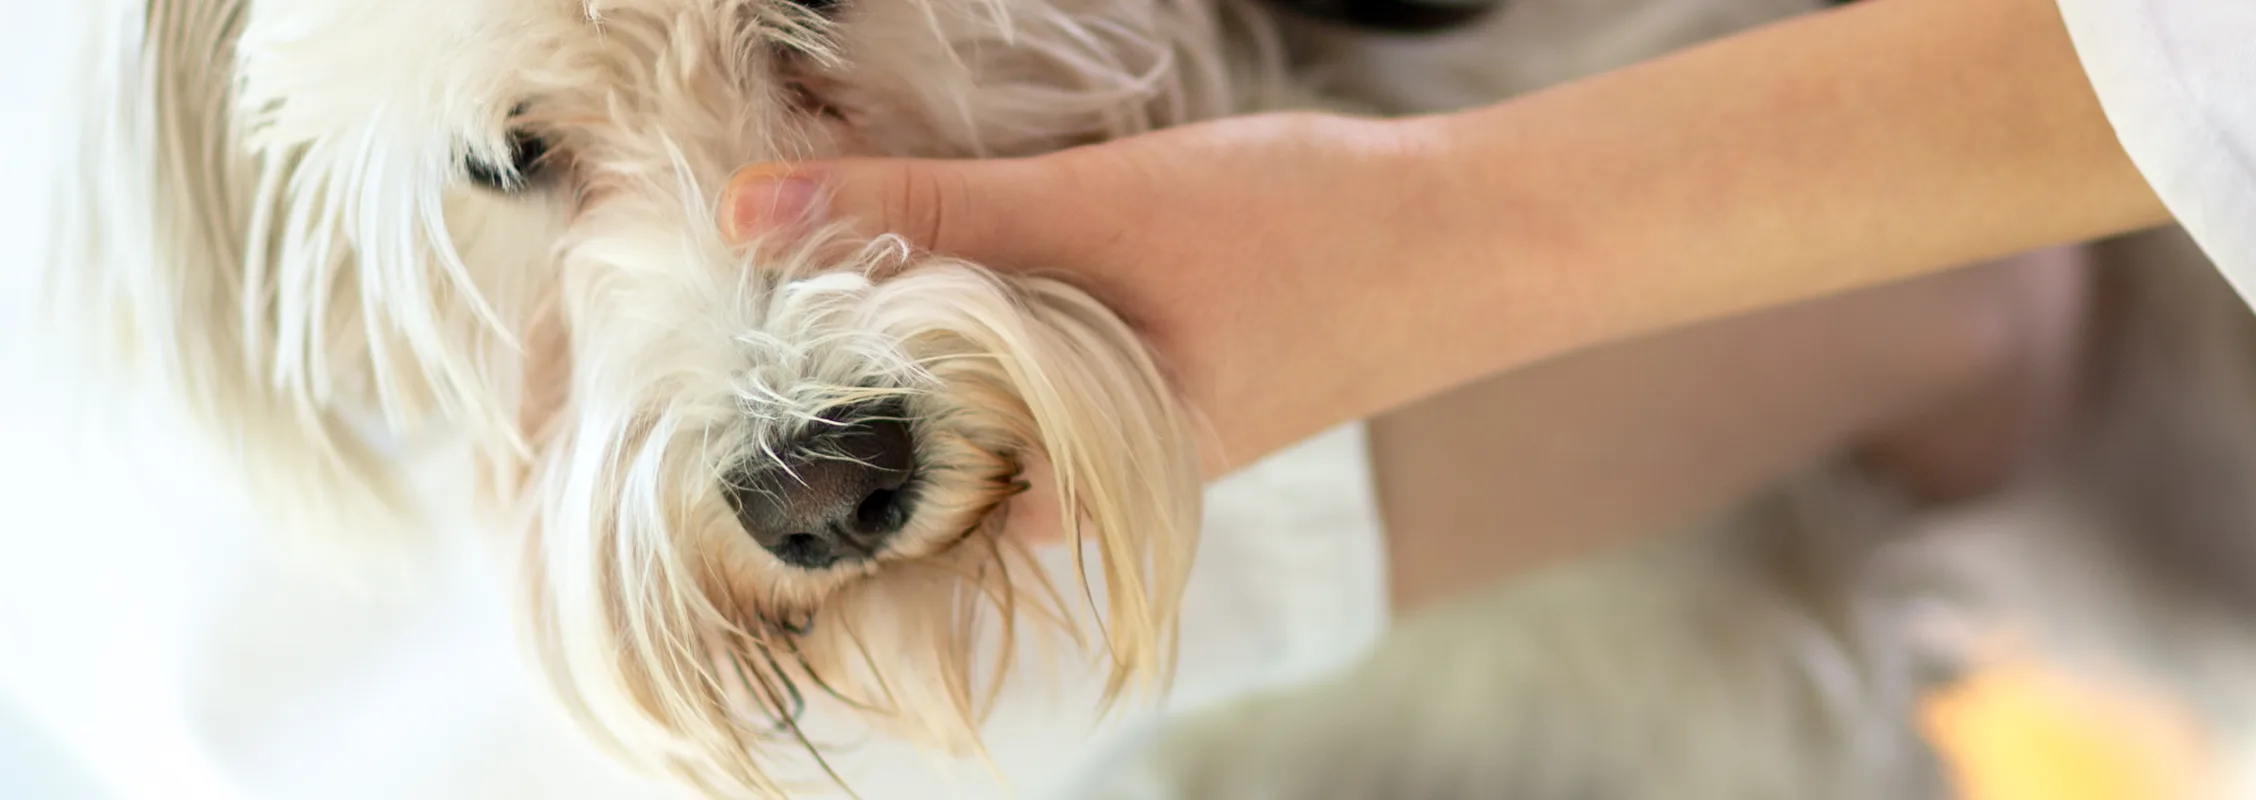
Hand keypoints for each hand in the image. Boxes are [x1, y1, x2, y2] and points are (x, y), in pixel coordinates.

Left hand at [722, 112, 1520, 473]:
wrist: (1469, 233)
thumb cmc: (1300, 240)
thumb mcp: (1095, 212)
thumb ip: (929, 212)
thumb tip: (754, 212)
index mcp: (1078, 486)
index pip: (895, 494)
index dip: (810, 427)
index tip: (739, 352)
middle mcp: (1097, 481)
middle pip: (926, 445)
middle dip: (849, 371)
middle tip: (761, 292)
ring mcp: (1130, 430)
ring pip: (980, 395)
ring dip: (918, 329)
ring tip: (835, 259)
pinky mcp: (1156, 376)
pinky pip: (1036, 360)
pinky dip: (988, 307)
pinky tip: (956, 248)